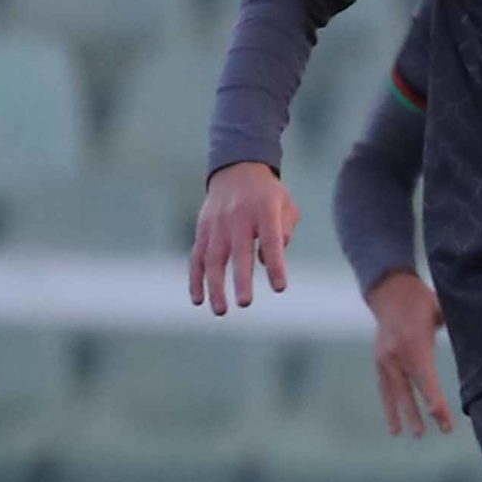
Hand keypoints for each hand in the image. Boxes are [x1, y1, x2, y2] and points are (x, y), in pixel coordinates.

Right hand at [190, 161, 295, 314]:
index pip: (272, 241)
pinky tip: (198, 300)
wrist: (237, 170)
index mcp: (265, 211)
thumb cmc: (268, 197)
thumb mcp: (286, 206)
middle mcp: (238, 217)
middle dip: (241, 279)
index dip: (276, 264)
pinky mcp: (203, 230)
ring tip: (221, 311)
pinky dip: (195, 279)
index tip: (279, 287)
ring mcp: (217, 224)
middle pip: (239, 252)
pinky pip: (196, 257)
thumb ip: (284, 232)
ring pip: (213, 258)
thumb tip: (268, 261)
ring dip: (215, 286)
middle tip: (245, 303)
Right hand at [367, 270, 451, 435]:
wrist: (388, 290)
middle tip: (435, 432)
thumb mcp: (440, 309)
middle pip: (410, 390)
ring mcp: (385, 359)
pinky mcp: (379, 362)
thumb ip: (455, 326)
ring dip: (403, 415)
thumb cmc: (420, 300)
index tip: (442, 418)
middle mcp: (397, 355)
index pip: (425, 378)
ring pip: (394, 393)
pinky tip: (394, 424)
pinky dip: (389, 406)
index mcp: (414, 343)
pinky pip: (384, 388)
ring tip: (412, 435)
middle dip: (423, 413)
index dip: (434, 400)